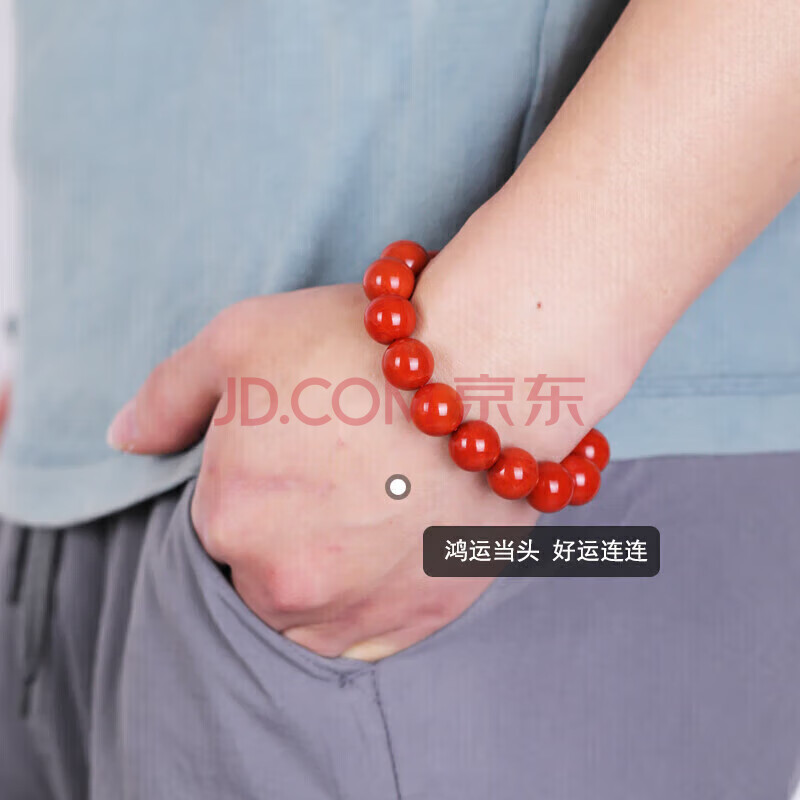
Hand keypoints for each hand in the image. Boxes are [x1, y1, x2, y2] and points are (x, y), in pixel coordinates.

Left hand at [106, 273, 625, 660]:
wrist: (489, 373)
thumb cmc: (362, 348)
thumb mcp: (242, 341)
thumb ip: (168, 395)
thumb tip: (124, 438)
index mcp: (228, 518)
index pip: (221, 518)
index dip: (262, 478)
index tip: (304, 448)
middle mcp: (283, 583)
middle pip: (266, 568)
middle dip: (293, 528)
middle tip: (348, 471)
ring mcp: (354, 612)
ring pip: (315, 606)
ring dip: (334, 568)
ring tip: (380, 503)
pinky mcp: (416, 622)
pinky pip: (371, 630)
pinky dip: (376, 594)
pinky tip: (399, 539)